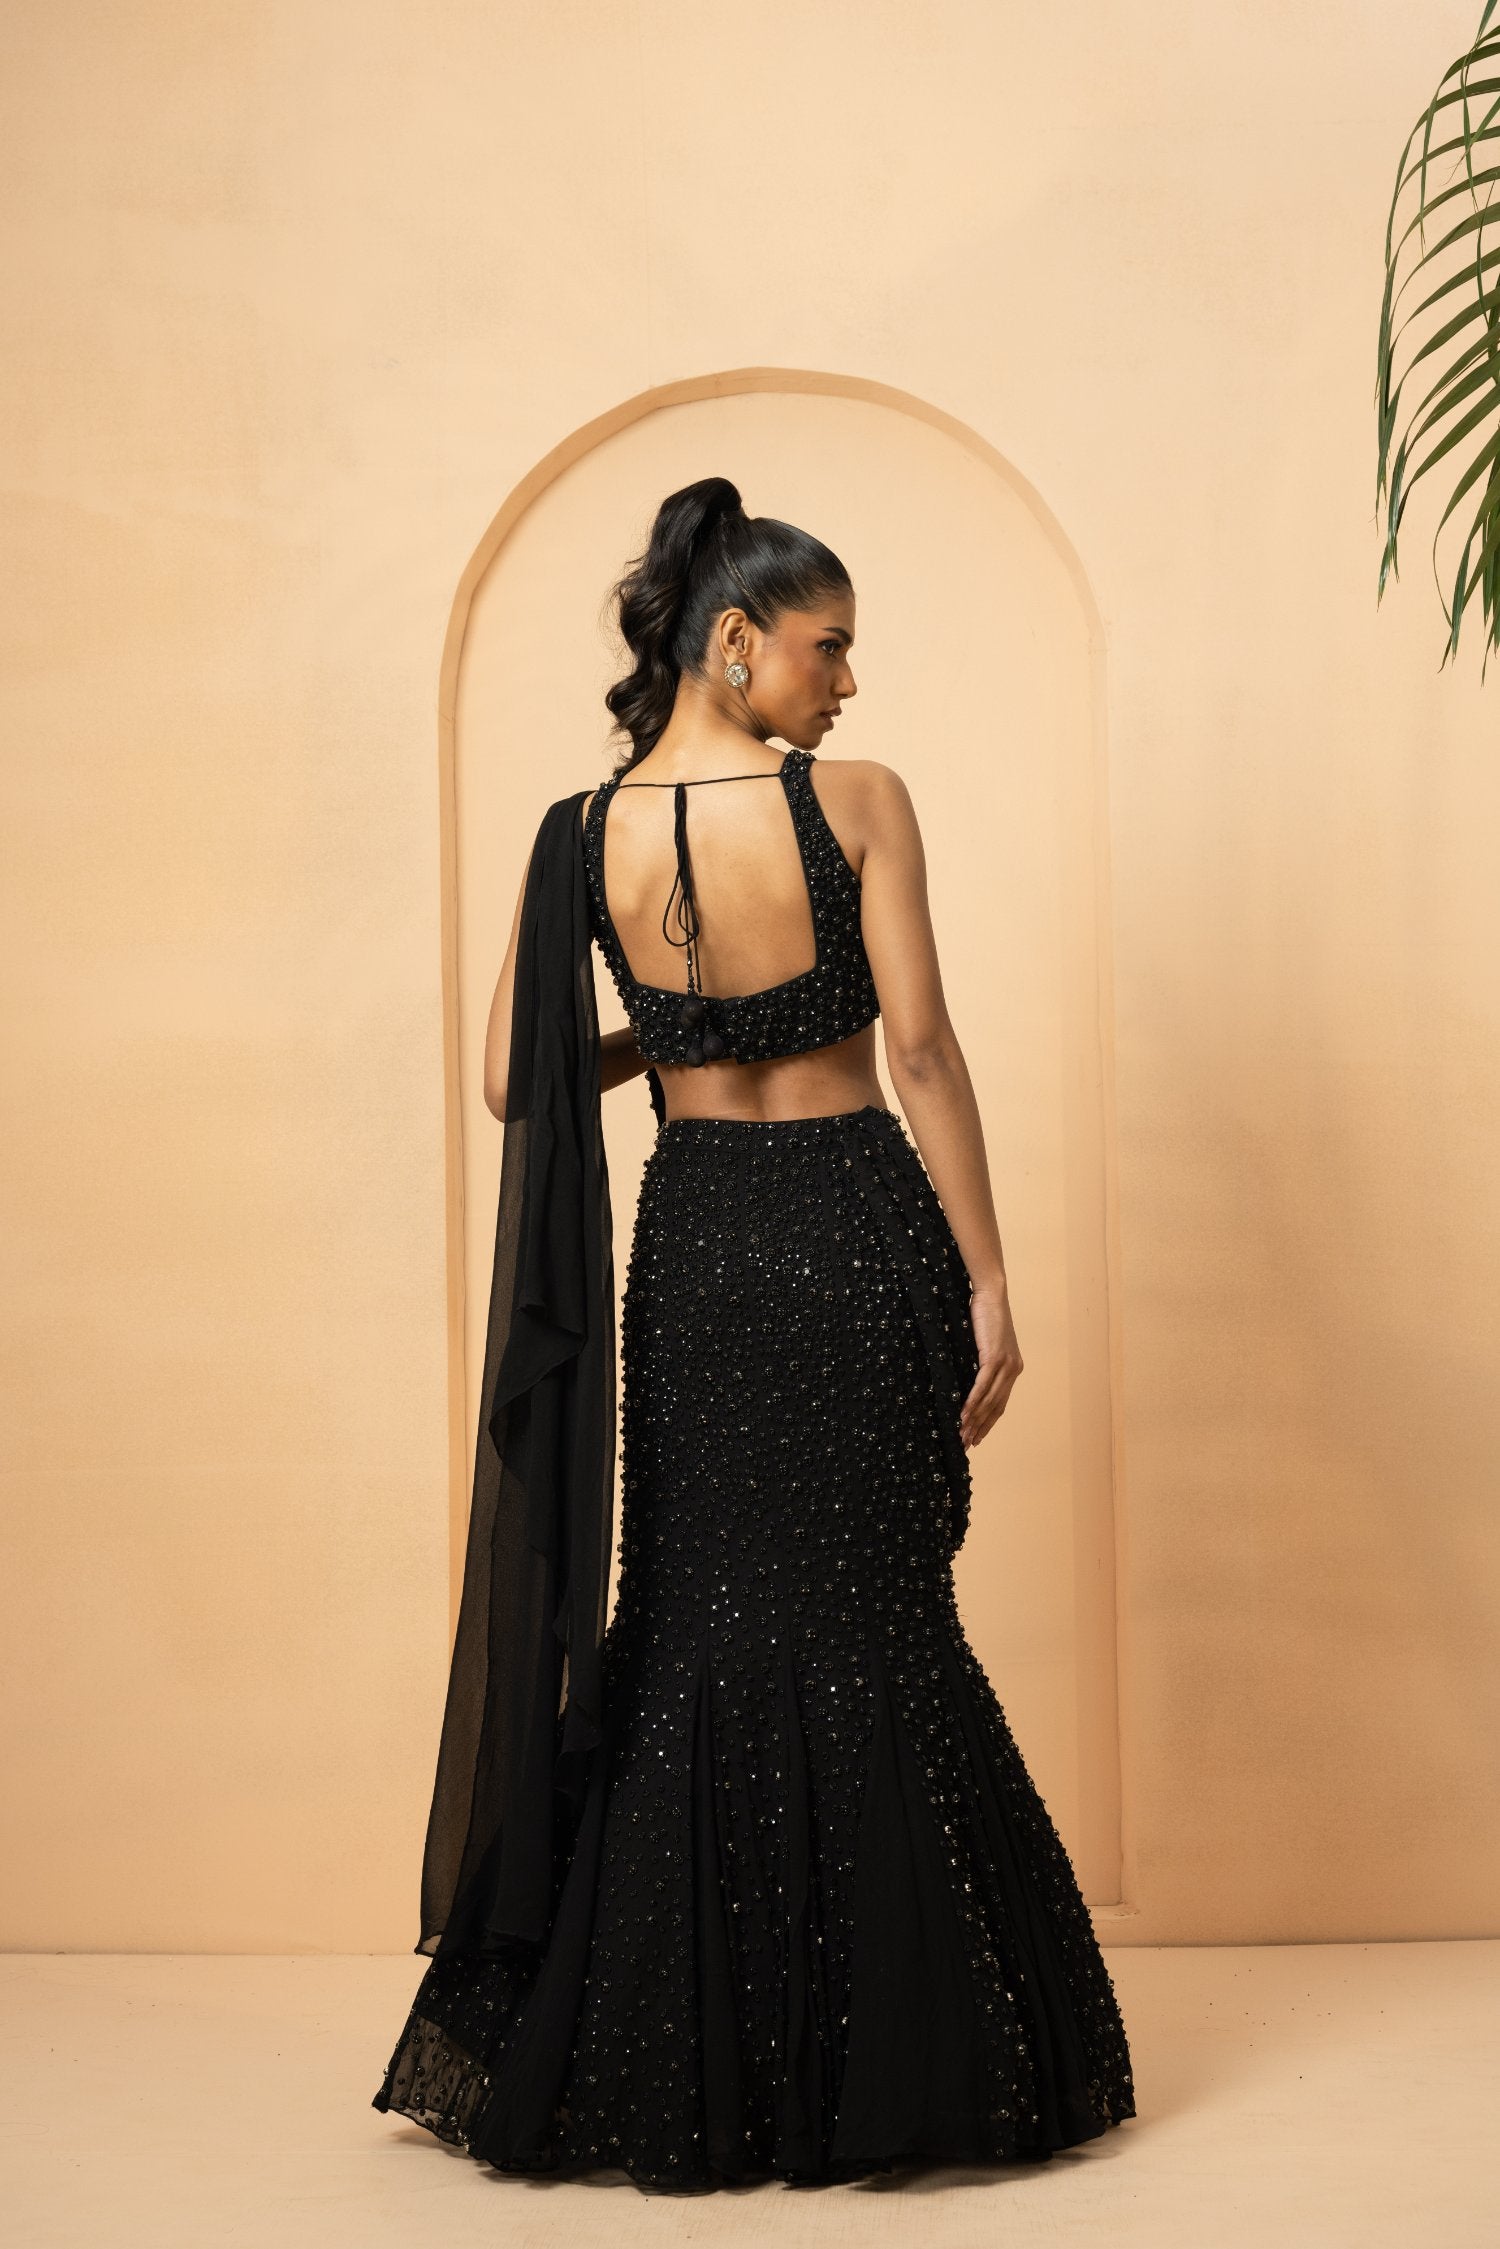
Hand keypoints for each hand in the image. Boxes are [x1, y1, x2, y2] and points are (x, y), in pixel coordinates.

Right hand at [960, 1283, 1022, 1449]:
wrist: (991, 1293)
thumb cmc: (984, 1314)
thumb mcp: (982, 1344)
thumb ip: (979, 1362)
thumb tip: (963, 1379)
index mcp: (1013, 1368)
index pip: (1000, 1403)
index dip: (988, 1423)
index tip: (977, 1438)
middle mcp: (1013, 1369)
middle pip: (996, 1407)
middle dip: (981, 1428)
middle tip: (966, 1444)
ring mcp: (1006, 1364)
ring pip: (990, 1400)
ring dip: (975, 1420)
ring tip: (961, 1435)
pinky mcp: (995, 1357)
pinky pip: (983, 1385)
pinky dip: (973, 1402)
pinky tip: (964, 1414)